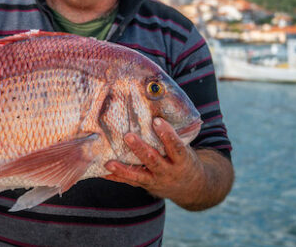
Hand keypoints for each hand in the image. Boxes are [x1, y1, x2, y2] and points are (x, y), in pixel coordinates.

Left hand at [104, 117, 224, 210]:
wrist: (192, 187)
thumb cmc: (184, 159)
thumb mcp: (186, 148)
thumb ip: (174, 135)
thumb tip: (158, 108)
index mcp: (182, 160)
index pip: (176, 147)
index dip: (167, 135)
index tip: (157, 121)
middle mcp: (169, 171)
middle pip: (153, 160)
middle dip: (140, 149)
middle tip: (128, 136)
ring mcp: (156, 180)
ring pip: (139, 175)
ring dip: (123, 169)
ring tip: (109, 162)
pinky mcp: (146, 185)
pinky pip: (130, 182)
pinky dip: (117, 177)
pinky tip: (103, 172)